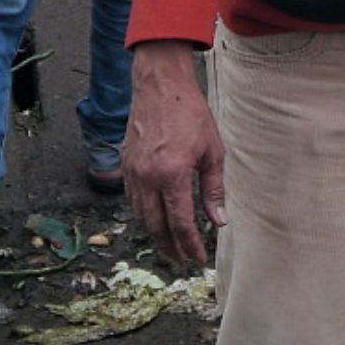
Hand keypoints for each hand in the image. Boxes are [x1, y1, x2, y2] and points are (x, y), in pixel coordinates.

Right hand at [125, 42, 226, 267]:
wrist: (160, 85)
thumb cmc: (190, 113)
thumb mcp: (212, 151)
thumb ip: (214, 189)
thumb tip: (218, 221)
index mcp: (172, 175)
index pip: (181, 224)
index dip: (191, 246)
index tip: (199, 259)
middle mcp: (148, 177)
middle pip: (156, 227)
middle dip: (169, 248)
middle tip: (182, 260)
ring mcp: (133, 172)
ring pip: (140, 215)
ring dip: (155, 233)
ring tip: (170, 243)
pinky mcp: (125, 164)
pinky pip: (132, 199)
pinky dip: (143, 213)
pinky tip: (155, 216)